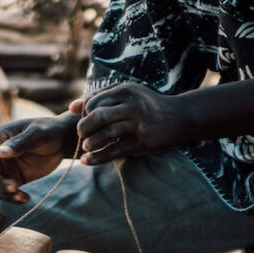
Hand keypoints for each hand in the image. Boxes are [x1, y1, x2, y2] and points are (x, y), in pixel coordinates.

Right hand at [0, 113, 78, 202]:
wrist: (63, 141)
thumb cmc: (49, 131)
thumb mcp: (37, 134)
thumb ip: (20, 143)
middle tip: (15, 188)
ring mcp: (7, 168)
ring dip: (5, 194)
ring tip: (22, 196)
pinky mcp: (17, 178)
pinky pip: (9, 192)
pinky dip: (14, 198)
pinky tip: (26, 199)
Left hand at [69, 82, 185, 164]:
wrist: (181, 118)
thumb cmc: (150, 106)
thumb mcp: (128, 94)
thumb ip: (101, 97)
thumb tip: (72, 107)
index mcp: (125, 91)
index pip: (93, 102)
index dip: (84, 113)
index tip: (85, 122)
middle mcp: (131, 107)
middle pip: (96, 116)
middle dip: (83, 128)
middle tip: (82, 135)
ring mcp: (136, 126)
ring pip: (104, 135)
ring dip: (90, 144)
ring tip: (86, 147)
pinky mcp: (140, 144)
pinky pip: (112, 152)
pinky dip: (96, 158)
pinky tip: (86, 161)